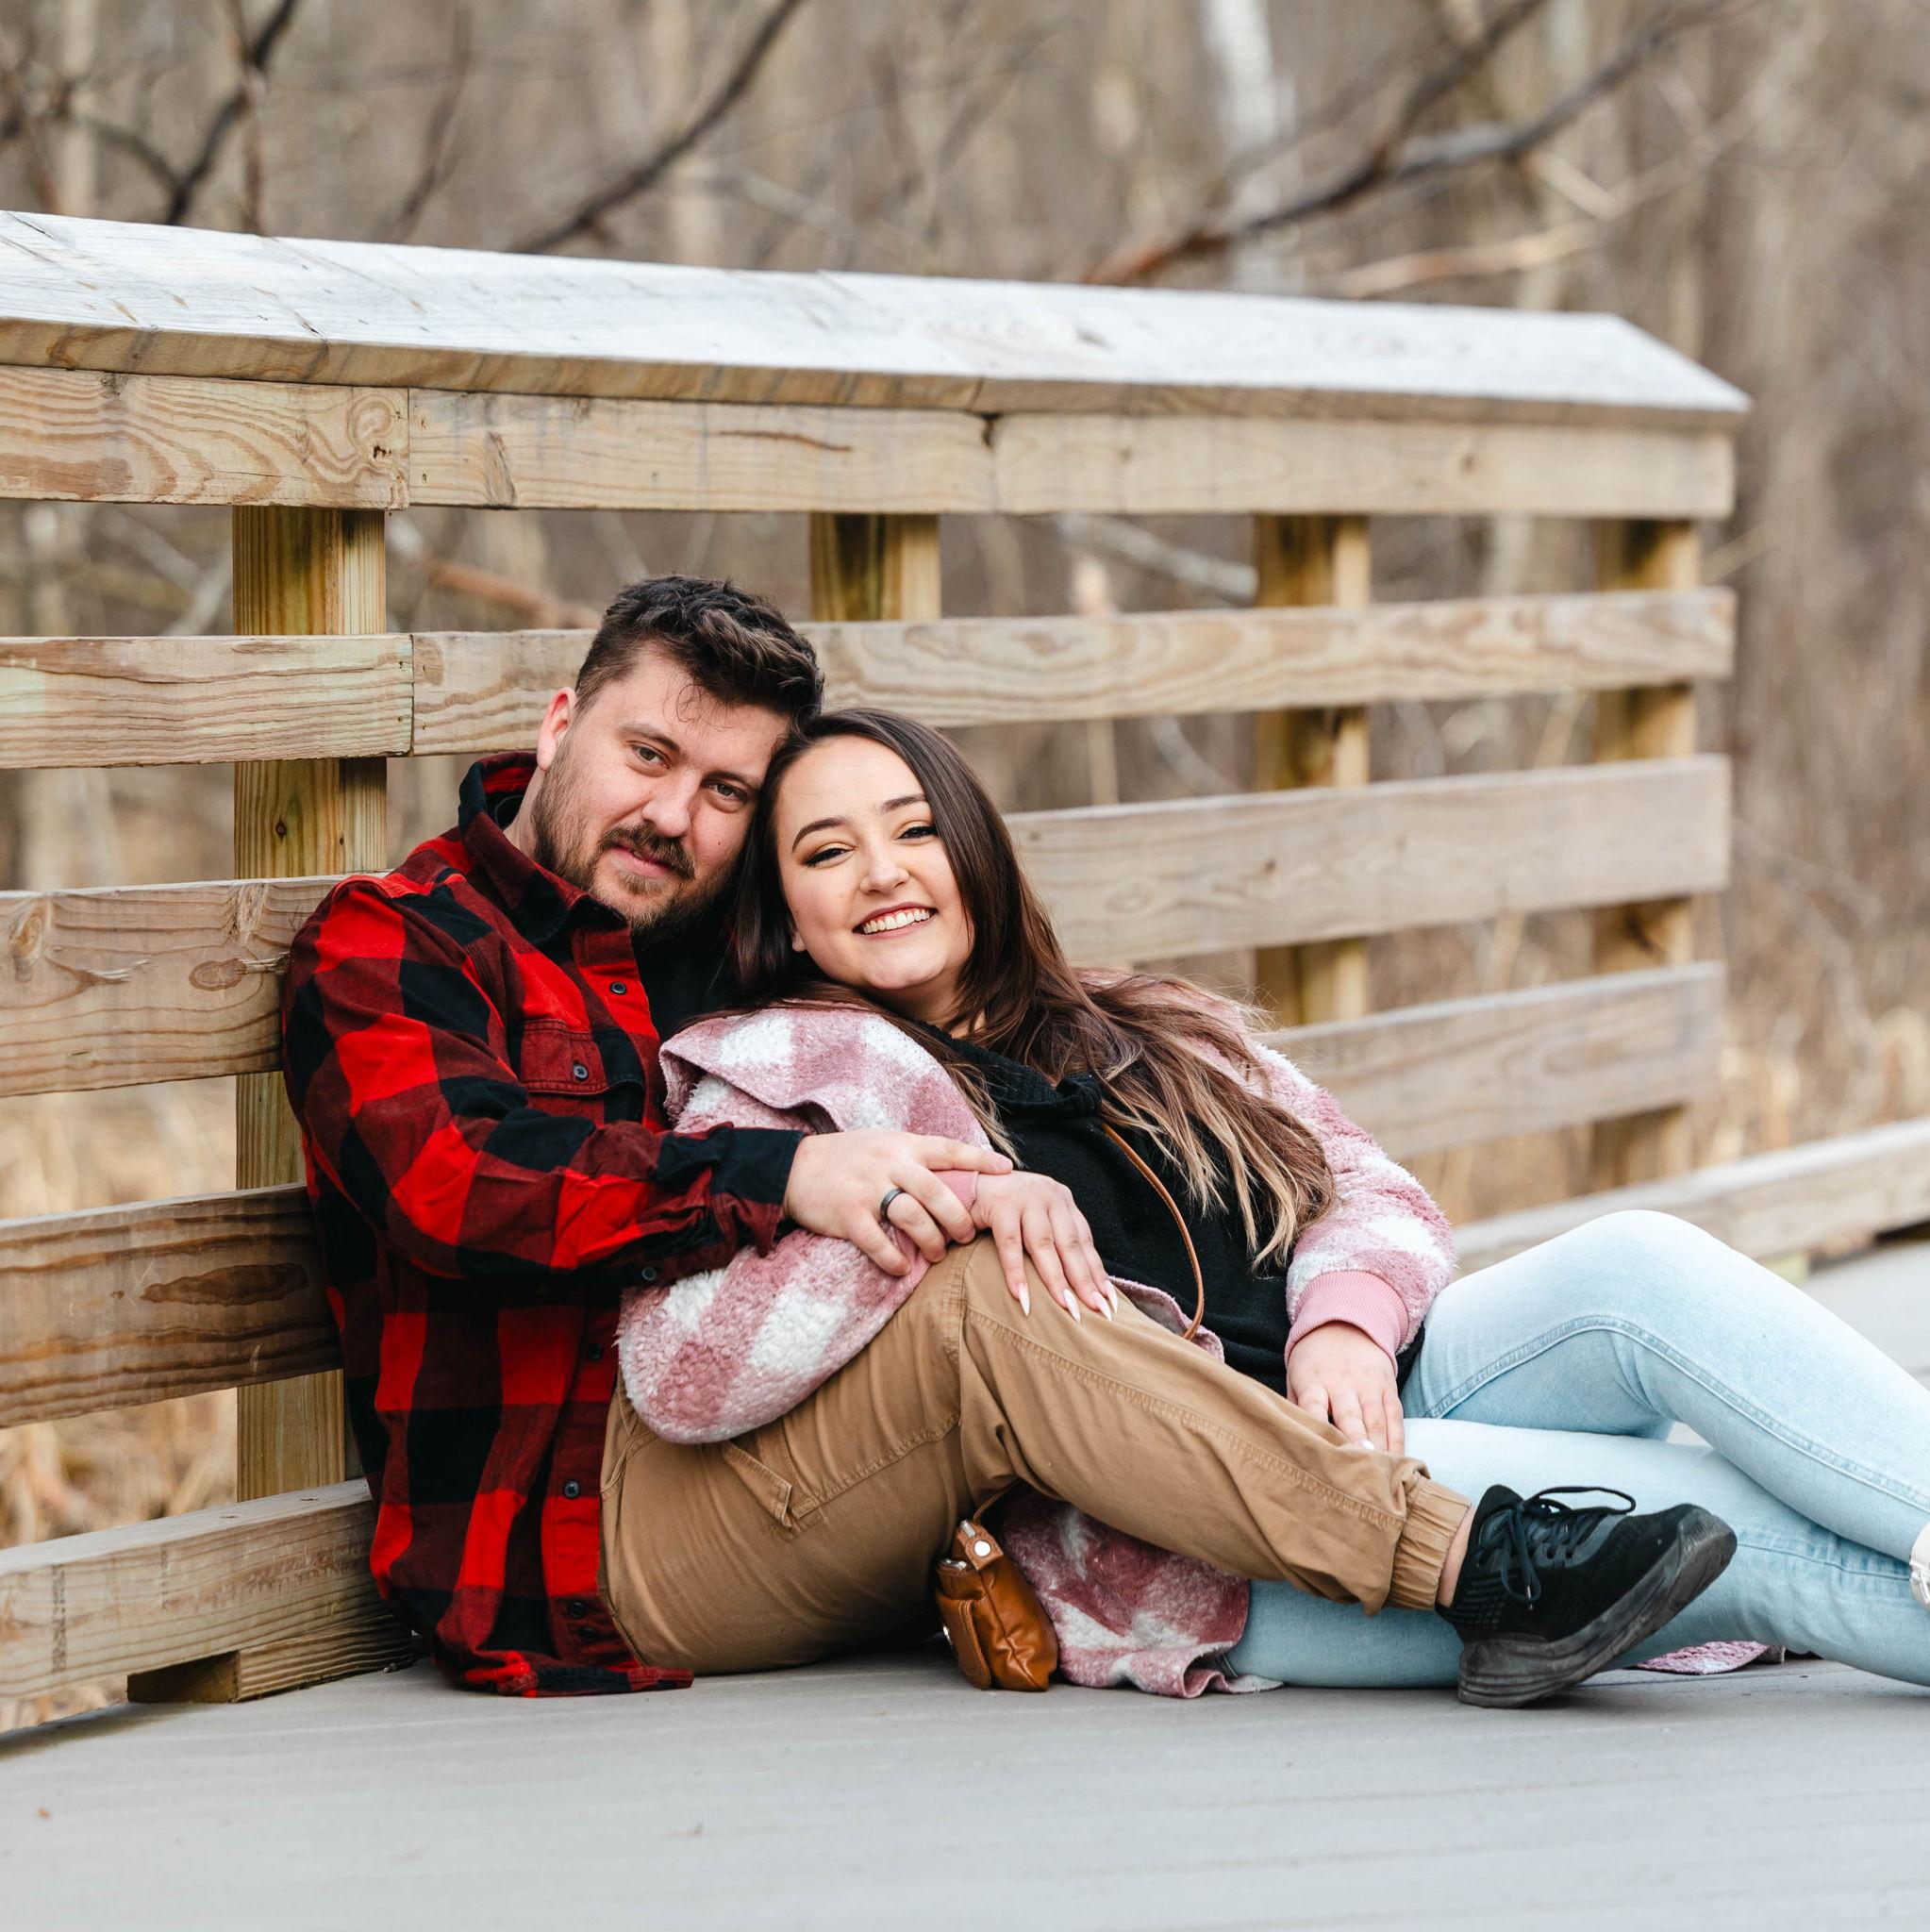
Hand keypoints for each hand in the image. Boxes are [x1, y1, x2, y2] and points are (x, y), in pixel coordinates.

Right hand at [782, 1131, 1011, 1275]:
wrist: (793, 1169)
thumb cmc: (847, 1158)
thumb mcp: (883, 1144)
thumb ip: (915, 1156)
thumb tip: (956, 1169)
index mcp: (902, 1145)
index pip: (948, 1149)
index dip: (978, 1160)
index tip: (1006, 1170)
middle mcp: (889, 1163)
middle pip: (937, 1191)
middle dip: (960, 1218)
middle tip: (969, 1235)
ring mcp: (868, 1188)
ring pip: (913, 1218)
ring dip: (932, 1242)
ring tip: (937, 1255)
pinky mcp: (847, 1215)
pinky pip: (879, 1243)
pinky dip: (895, 1260)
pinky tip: (902, 1269)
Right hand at [970, 1170, 1114, 1320]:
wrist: (966, 1180)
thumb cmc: (1002, 1206)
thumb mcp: (1035, 1217)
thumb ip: (1054, 1238)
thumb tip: (1079, 1281)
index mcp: (1061, 1200)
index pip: (1084, 1241)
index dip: (1096, 1272)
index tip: (1108, 1301)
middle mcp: (1049, 1195)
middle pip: (1070, 1245)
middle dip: (1084, 1281)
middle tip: (1096, 1310)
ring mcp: (1025, 1198)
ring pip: (1044, 1245)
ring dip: (1056, 1280)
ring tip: (1067, 1308)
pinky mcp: (1000, 1204)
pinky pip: (1010, 1245)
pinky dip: (1017, 1273)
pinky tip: (1023, 1297)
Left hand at [1286, 1322, 1403, 1454]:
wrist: (1344, 1325)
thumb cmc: (1313, 1363)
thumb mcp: (1295, 1378)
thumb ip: (1296, 1409)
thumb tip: (1293, 1442)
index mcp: (1313, 1381)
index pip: (1313, 1406)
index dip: (1318, 1427)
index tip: (1323, 1450)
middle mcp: (1342, 1383)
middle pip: (1350, 1417)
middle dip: (1356, 1443)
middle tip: (1360, 1467)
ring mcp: (1369, 1385)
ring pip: (1376, 1420)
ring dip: (1379, 1447)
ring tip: (1379, 1472)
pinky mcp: (1389, 1387)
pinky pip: (1395, 1417)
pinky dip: (1398, 1440)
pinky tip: (1397, 1460)